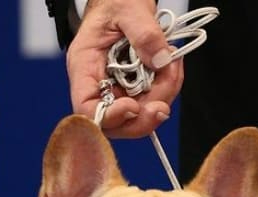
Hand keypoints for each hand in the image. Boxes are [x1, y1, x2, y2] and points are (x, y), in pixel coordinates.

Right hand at [67, 0, 183, 137]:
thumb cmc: (116, 1)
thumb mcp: (129, 8)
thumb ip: (144, 33)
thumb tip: (159, 60)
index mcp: (84, 66)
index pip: (87, 109)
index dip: (111, 117)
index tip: (134, 106)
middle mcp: (100, 84)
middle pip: (119, 123)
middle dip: (146, 116)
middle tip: (164, 99)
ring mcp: (120, 89)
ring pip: (141, 115)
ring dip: (163, 96)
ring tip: (172, 65)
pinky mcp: (137, 89)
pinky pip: (154, 101)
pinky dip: (168, 88)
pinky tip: (172, 67)